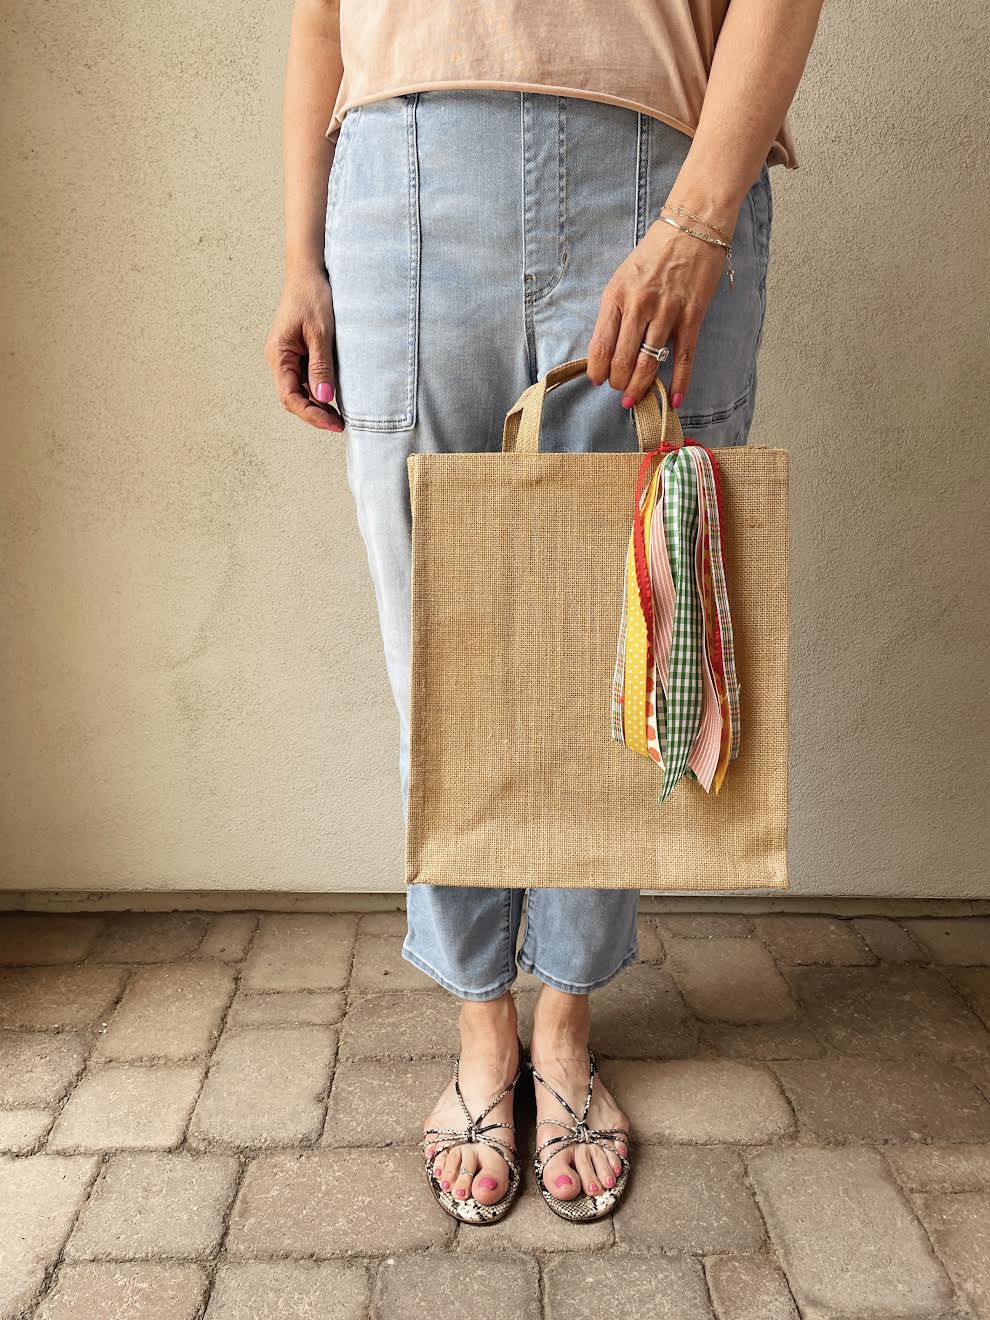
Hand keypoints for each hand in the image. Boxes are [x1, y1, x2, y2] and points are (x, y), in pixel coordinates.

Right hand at [264, 270, 342, 432]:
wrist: (309, 272)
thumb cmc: (312, 296)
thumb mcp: (320, 332)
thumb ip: (321, 365)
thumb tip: (323, 397)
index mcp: (279, 355)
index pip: (290, 396)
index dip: (311, 414)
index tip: (333, 423)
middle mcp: (279, 359)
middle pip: (293, 398)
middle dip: (314, 414)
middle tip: (339, 424)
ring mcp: (287, 357)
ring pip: (299, 390)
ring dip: (317, 404)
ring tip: (339, 416)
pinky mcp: (297, 353)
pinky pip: (305, 378)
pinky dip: (318, 390)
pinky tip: (334, 396)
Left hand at [586, 214, 732, 409]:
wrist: (691, 229)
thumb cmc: (653, 255)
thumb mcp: (623, 278)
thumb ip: (615, 312)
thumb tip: (607, 351)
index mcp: (616, 296)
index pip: (601, 346)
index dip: (598, 370)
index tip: (598, 381)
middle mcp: (639, 305)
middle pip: (623, 360)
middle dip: (619, 383)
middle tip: (620, 390)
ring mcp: (667, 312)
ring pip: (649, 363)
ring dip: (640, 387)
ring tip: (634, 398)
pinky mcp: (691, 316)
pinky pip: (684, 358)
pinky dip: (680, 383)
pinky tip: (674, 400)